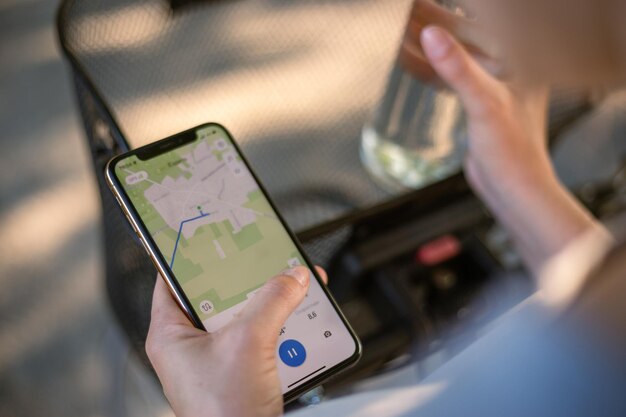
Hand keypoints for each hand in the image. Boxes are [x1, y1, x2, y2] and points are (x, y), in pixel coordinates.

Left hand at [146, 266, 327, 416]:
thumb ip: (272, 302)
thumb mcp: (248, 343)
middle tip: (261, 259)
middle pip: (216, 296)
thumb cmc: (223, 414)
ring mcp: (216, 360)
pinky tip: (295, 319)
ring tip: (286, 287)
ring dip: (267, 303)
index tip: (209, 237)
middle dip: (245, 279)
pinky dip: (277, 327)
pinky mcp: (240, 372)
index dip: (191, 256)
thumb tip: (292, 277)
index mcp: (170, 334)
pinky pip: (258, 338)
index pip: (173, 279)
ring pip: (242, 317)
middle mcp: (190, 346)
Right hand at [419, 25, 602, 274]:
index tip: (424, 5)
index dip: (451, 12)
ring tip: (400, 33)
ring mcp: (494, 86)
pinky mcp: (479, 104)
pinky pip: (450, 79)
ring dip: (428, 48)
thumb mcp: (484, 102)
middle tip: (407, 13)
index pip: (484, 23)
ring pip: (455, 58)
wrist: (513, 190)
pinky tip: (409, 63)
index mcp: (521, 60)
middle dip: (435, 24)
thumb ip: (458, 68)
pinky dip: (429, 71)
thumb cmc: (513, 152)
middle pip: (467, 37)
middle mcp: (510, 68)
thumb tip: (431, 35)